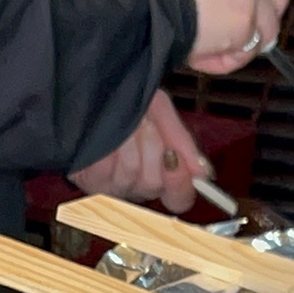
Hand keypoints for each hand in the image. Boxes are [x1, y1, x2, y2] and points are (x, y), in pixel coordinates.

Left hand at [68, 91, 204, 212]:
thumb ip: (182, 141)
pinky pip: (107, 167)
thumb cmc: (128, 105)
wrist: (94, 92)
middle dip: (152, 146)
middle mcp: (138, 188)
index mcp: (161, 176)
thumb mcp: (161, 112)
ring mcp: (113, 187)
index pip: (179, 200)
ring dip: (130, 140)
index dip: (180, 184)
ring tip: (125, 124)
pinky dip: (110, 143)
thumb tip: (203, 173)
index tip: (175, 158)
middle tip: (145, 123)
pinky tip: (106, 134)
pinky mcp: (90, 181)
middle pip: (153, 184)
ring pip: (131, 172)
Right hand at [176, 0, 288, 73]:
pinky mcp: (243, 23)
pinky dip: (222, 63)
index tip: (240, 19)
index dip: (255, 1)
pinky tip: (197, 59)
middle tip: (237, 44)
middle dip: (261, 27)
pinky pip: (241, 55)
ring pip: (261, 34)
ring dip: (236, 49)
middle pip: (277, 2)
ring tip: (202, 54)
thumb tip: (214, 11)